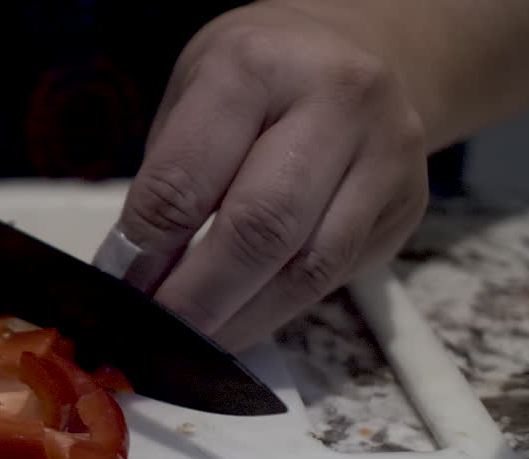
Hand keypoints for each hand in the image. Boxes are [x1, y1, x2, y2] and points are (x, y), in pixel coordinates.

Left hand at [113, 0, 429, 350]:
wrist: (365, 46)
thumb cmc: (257, 76)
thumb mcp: (192, 94)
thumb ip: (168, 180)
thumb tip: (135, 277)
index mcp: (255, 67)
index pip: (186, 182)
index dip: (147, 252)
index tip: (121, 292)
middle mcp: (335, 102)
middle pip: (258, 230)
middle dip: (197, 299)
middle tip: (156, 333)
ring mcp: (385, 155)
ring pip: (307, 268)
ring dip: (241, 319)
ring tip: (195, 343)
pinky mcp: (407, 205)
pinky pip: (335, 278)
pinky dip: (278, 311)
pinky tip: (241, 321)